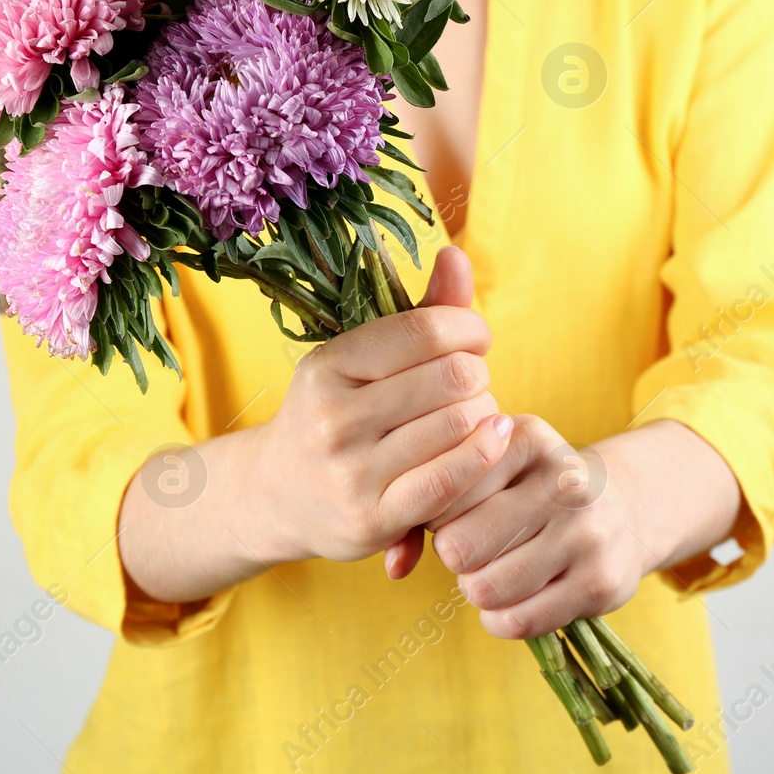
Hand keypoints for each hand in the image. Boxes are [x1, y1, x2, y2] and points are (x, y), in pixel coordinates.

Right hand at [244, 247, 512, 564]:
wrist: (279, 497)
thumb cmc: (337, 414)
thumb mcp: (361, 360)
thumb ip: (420, 311)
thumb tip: (456, 254)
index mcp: (327, 366)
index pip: (425, 330)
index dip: (469, 328)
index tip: (475, 340)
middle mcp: (332, 418)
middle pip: (451, 377)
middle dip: (478, 375)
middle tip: (474, 383)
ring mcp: (350, 472)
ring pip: (458, 425)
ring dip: (484, 415)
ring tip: (475, 415)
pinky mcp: (373, 519)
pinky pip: (451, 480)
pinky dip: (485, 454)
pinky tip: (494, 439)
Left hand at [424, 416, 741, 638]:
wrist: (622, 510)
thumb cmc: (528, 491)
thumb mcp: (489, 469)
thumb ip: (431, 499)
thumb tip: (394, 565)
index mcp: (526, 438)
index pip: (441, 493)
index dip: (435, 514)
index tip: (453, 512)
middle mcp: (564, 479)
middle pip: (459, 546)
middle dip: (453, 556)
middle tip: (469, 549)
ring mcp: (588, 532)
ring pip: (485, 588)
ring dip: (476, 590)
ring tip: (491, 572)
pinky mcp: (601, 582)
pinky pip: (518, 622)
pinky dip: (500, 619)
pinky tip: (511, 599)